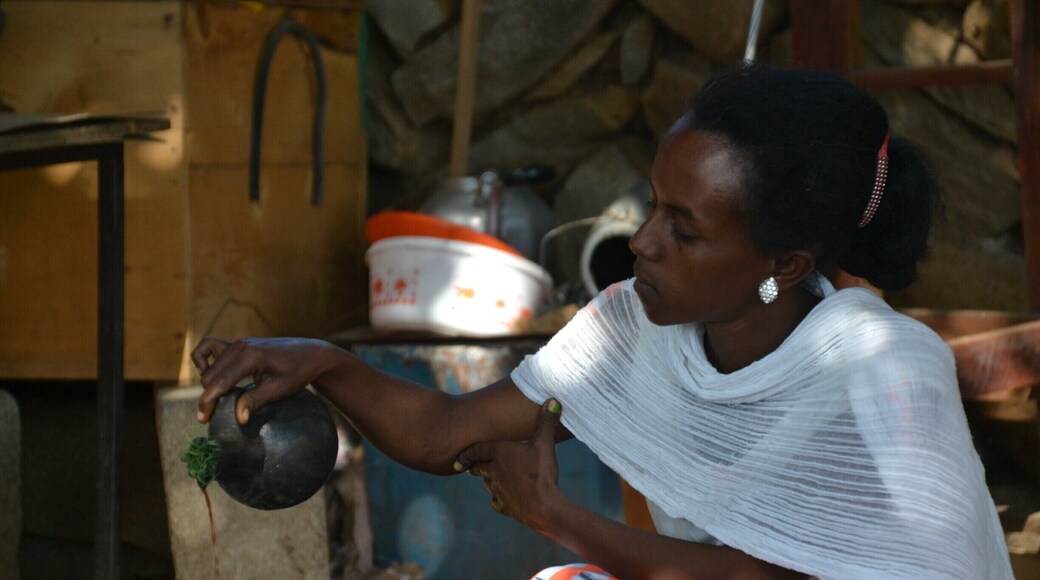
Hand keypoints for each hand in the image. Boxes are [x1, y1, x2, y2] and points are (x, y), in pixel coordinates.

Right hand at [191, 336, 339, 424]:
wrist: (311, 353)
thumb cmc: (298, 372)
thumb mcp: (279, 389)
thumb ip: (256, 401)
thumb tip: (238, 419)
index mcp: (250, 357)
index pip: (219, 383)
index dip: (207, 403)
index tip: (203, 420)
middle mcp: (240, 347)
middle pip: (209, 376)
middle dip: (208, 396)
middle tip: (214, 415)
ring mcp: (238, 343)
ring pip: (209, 365)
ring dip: (209, 383)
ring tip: (218, 399)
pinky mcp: (239, 344)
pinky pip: (210, 347)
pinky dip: (205, 361)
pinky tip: (213, 375)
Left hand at [454, 399, 563, 533]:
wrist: (543, 508)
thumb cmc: (540, 472)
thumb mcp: (545, 443)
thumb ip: (546, 421)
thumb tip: (552, 400)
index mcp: (499, 453)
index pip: (475, 451)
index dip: (465, 454)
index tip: (457, 461)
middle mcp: (494, 472)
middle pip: (479, 468)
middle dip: (475, 466)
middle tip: (471, 467)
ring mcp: (499, 491)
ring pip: (488, 485)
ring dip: (488, 481)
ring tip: (490, 479)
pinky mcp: (506, 507)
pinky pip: (498, 503)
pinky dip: (499, 500)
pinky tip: (504, 499)